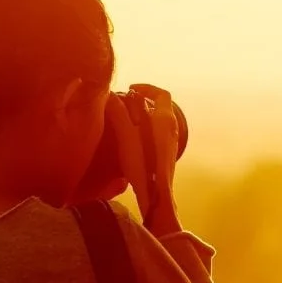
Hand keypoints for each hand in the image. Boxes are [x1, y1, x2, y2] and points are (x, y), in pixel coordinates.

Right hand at [116, 84, 182, 233]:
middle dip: (142, 102)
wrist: (156, 195)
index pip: (161, 93)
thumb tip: (109, 96)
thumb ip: (118, 113)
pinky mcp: (166, 154)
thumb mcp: (127, 134)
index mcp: (165, 119)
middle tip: (125, 104)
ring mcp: (171, 142)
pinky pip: (156, 134)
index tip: (130, 89)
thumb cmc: (143, 163)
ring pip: (158, 121)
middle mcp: (172, 129)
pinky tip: (129, 140)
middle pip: (160, 106)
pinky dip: (144, 129)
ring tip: (123, 120)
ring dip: (142, 116)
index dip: (146, 87)